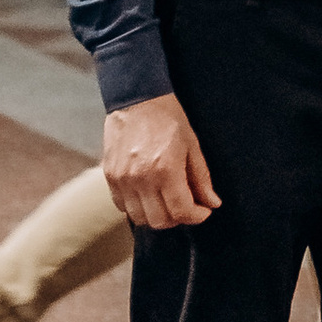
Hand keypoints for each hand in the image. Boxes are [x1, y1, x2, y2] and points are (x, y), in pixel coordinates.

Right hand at [104, 93, 218, 229]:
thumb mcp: (192, 145)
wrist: (137, 99)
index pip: (180, 211)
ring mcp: (122, 180)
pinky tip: (148, 195)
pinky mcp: (109, 177)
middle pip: (159, 221)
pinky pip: (122, 207)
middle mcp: (141, 179)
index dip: (196, 217)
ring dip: (156, 216)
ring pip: (139, 218)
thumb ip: (201, 178)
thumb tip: (212, 203)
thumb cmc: (168, 118)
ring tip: (167, 202)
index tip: (203, 211)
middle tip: (186, 206)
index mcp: (165, 169)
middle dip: (177, 219)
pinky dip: (137, 208)